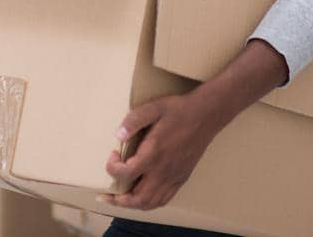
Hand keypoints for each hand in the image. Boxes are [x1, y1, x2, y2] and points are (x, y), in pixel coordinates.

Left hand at [100, 92, 224, 210]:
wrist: (206, 116)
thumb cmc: (178, 110)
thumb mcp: (154, 108)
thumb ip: (134, 120)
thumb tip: (118, 135)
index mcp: (154, 153)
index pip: (127, 173)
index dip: (113, 168)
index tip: (113, 155)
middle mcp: (163, 170)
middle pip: (138, 198)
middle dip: (118, 200)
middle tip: (107, 194)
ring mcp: (173, 177)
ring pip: (151, 203)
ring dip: (132, 204)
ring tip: (121, 199)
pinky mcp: (181, 179)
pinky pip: (164, 199)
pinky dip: (149, 203)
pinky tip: (142, 195)